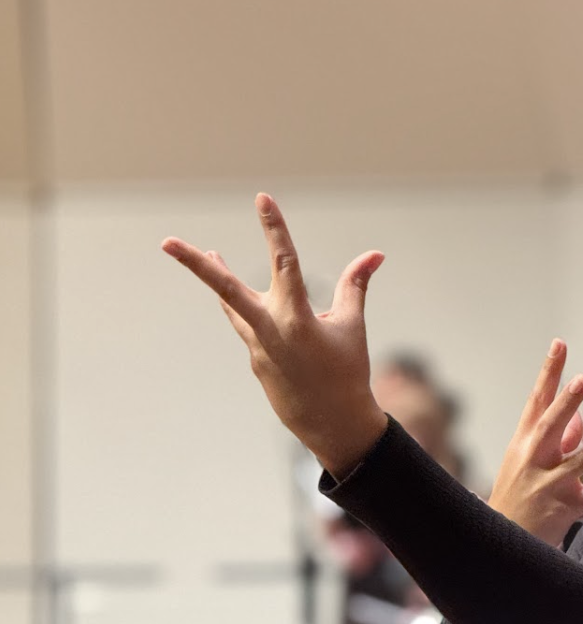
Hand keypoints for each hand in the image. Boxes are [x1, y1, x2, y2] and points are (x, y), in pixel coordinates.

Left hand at [162, 194, 387, 477]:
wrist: (333, 425)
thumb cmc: (348, 373)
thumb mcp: (352, 326)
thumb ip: (355, 285)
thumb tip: (375, 254)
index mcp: (297, 317)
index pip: (284, 261)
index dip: (274, 227)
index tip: (263, 198)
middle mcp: (269, 329)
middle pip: (225, 289)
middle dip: (195, 264)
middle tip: (166, 242)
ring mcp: (257, 348)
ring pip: (233, 305)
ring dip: (220, 280)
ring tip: (210, 254)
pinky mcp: (256, 362)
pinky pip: (252, 329)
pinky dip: (258, 315)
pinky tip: (269, 315)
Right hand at [488, 341, 582, 544]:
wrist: (499, 540)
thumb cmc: (517, 494)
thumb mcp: (528, 461)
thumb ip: (558, 439)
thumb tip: (582, 418)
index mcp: (523, 443)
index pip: (537, 401)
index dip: (549, 372)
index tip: (560, 344)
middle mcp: (534, 460)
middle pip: (550, 427)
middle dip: (566, 403)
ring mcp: (549, 485)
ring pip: (579, 461)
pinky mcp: (567, 508)